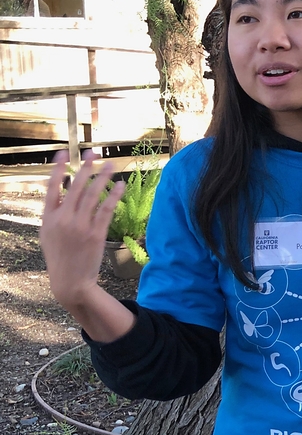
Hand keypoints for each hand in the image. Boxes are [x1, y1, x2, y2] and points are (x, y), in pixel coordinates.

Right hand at [40, 151, 124, 310]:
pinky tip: (120, 185)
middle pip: (75, 187)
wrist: (70, 281)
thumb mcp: (48, 233)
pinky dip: (114, 195)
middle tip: (94, 153)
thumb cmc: (60, 256)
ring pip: (93, 195)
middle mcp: (63, 219)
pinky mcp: (96, 234)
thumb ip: (54, 212)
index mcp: (48, 218)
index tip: (63, 152)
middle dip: (85, 167)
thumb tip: (64, 189)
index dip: (57, 169)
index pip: (52, 187)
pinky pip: (106, 209)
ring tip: (111, 165)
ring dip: (102, 177)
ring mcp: (79, 226)